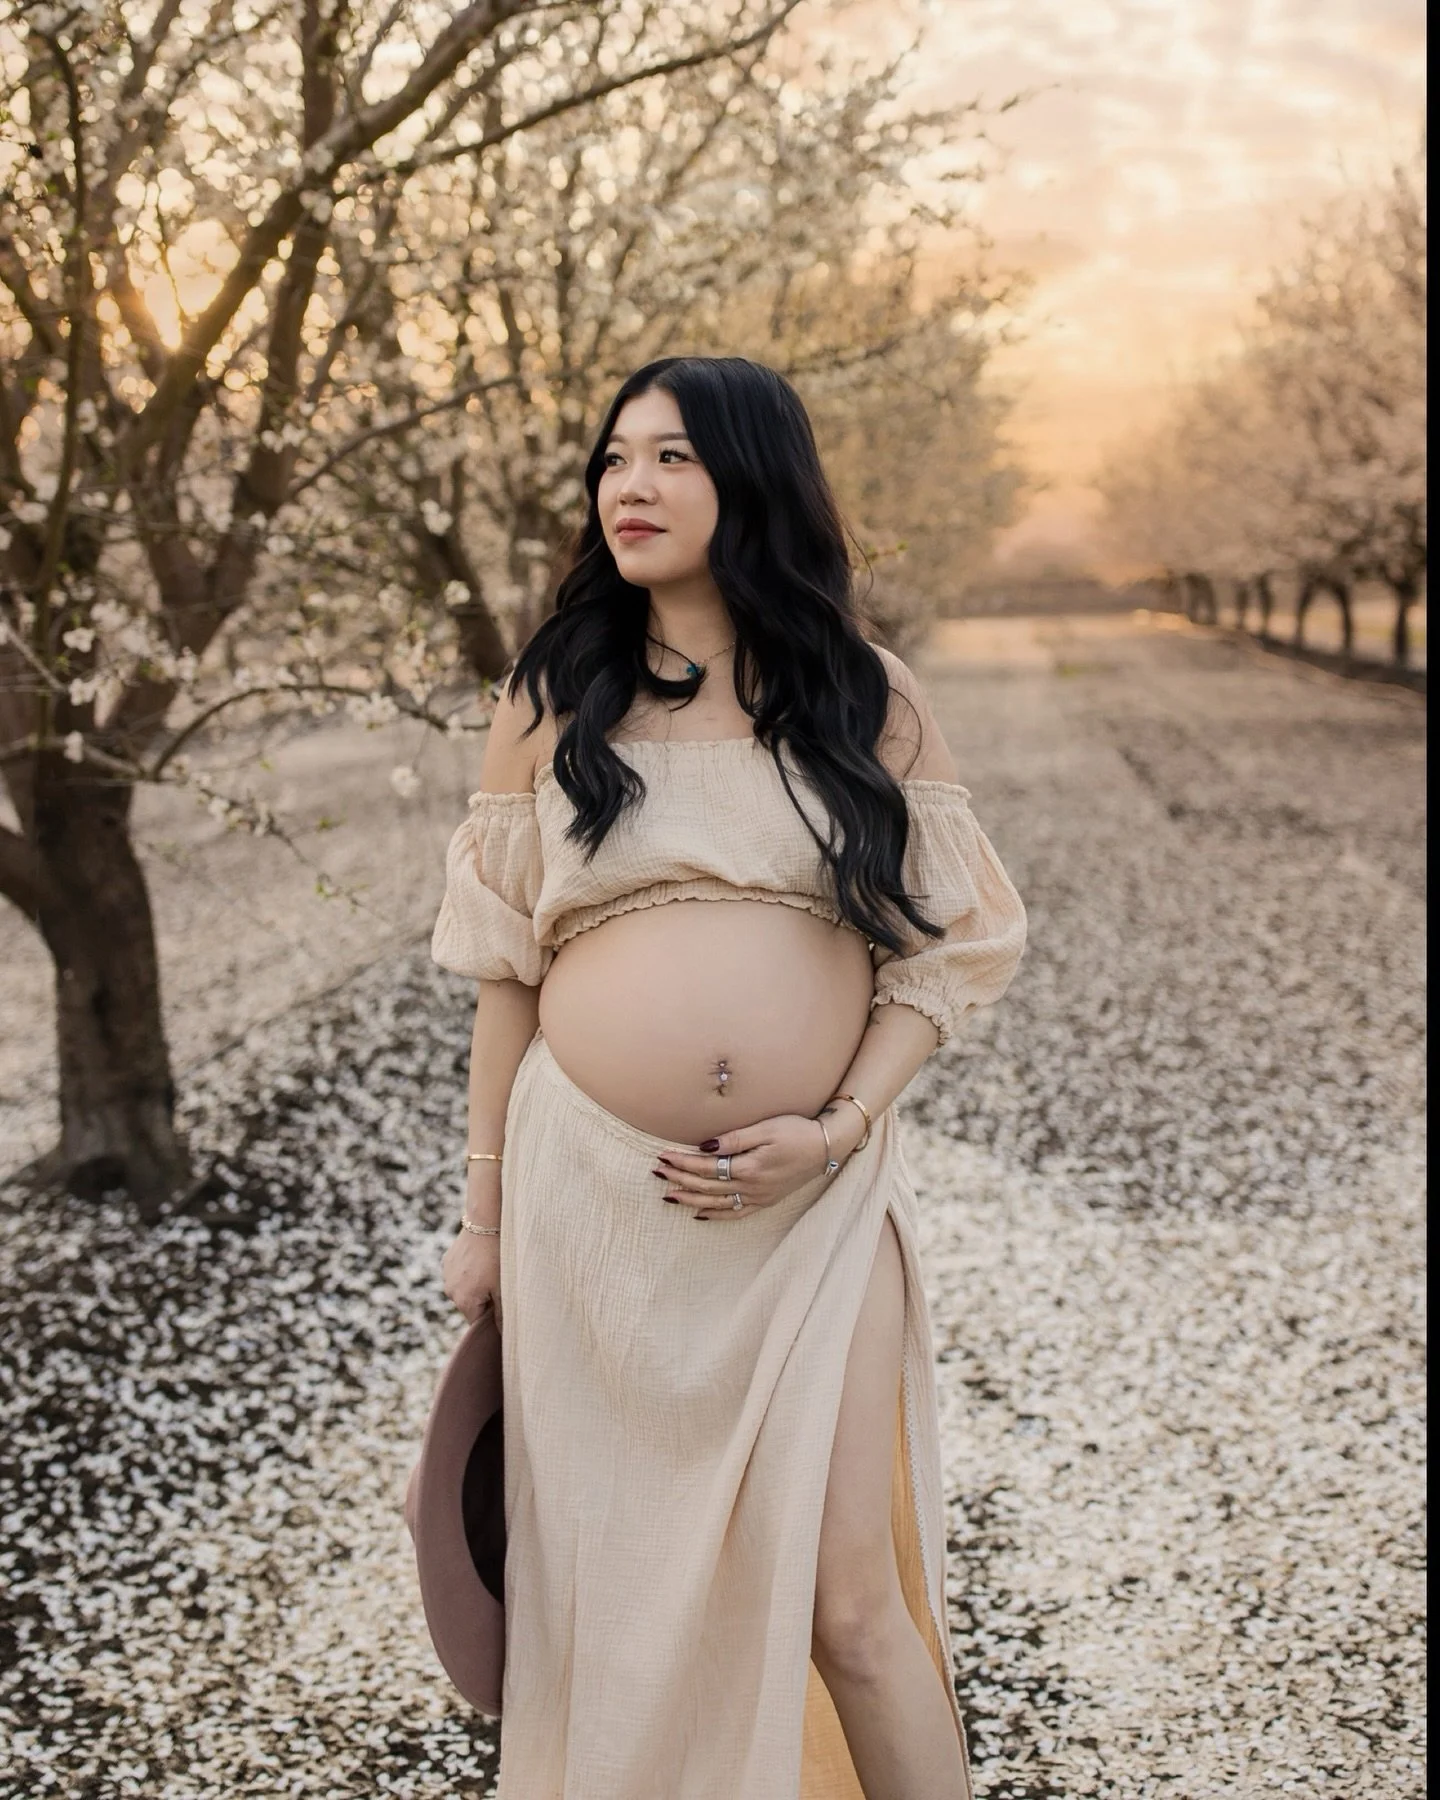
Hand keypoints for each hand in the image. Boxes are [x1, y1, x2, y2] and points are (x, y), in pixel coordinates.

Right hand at [443, 1227, 501, 1326]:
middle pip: (470, 1306)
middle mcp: (450, 1292)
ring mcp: (446, 1275)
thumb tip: (504, 1336)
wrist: (485, 1224)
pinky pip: (459, 1273)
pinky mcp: (447, 1260)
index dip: (491, 1317)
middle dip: (484, 1300)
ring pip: (464, 1289)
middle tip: (500, 1283)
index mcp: (464, 1302)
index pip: (477, 1323)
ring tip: (491, 1268)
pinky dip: (469, 1271)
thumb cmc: (498, 1258)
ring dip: (475, 1285)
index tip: (502, 1304)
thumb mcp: (504, 1289)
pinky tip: (482, 1259)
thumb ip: (502, 1315)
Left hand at [654, 1105, 864, 1222]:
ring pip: (717, 1203)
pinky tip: (700, 1214)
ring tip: (669, 1196)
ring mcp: (759, 1197)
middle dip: (680, 1180)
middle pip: (707, 1186)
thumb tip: (705, 1148)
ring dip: (690, 1199)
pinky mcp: (766, 1201)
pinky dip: (716, 1215)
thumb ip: (735, 1139)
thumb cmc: (797, 1131)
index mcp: (749, 1167)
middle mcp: (751, 1187)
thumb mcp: (766, 1128)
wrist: (828, 1147)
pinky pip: (736, 1213)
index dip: (682, 1162)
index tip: (663, 1156)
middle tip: (658, 1173)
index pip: (706, 1167)